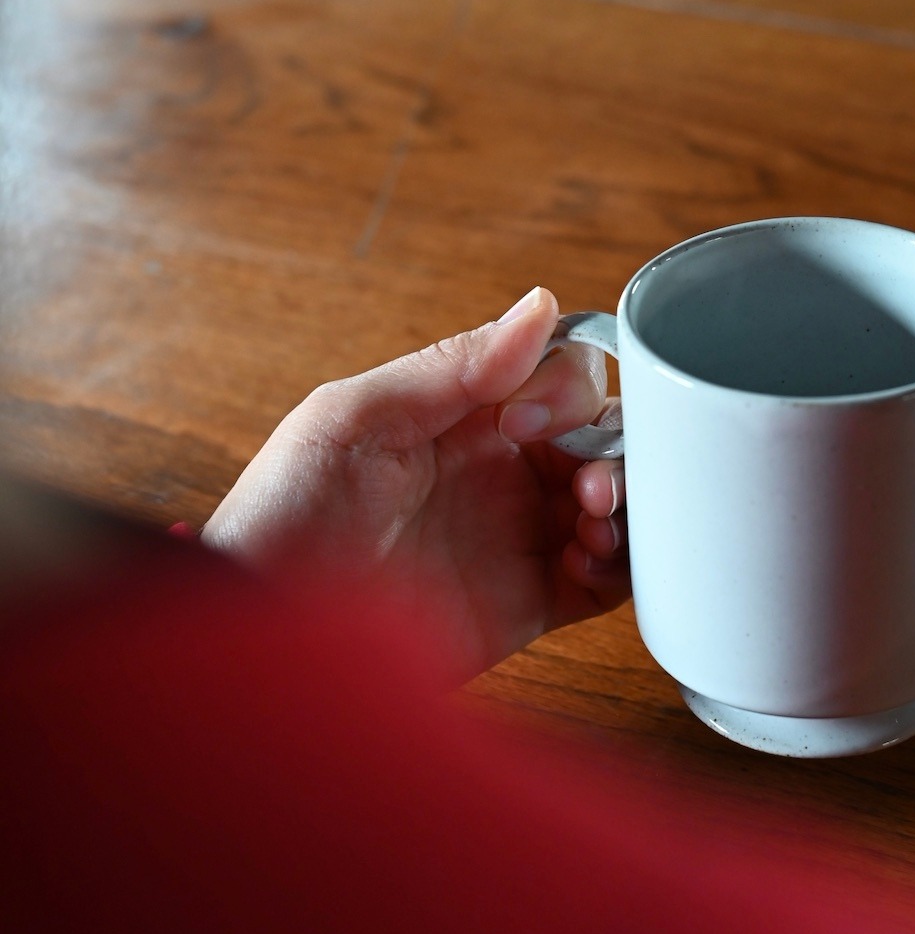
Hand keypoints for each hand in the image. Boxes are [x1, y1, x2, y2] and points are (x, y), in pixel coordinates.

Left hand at [202, 288, 627, 684]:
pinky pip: (606, 581)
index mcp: (466, 415)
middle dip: (613, 451)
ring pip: (617, 504)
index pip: (560, 375)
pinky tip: (584, 565)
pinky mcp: (530, 601)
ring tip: (591, 525)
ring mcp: (520, 534)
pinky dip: (619, 567)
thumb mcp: (354, 418)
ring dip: (627, 505)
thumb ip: (451, 367)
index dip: (566, 390)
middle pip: (603, 437)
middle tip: (587, 487)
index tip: (523, 423)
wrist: (267, 628)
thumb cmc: (286, 512)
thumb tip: (540, 305)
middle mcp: (504, 469)